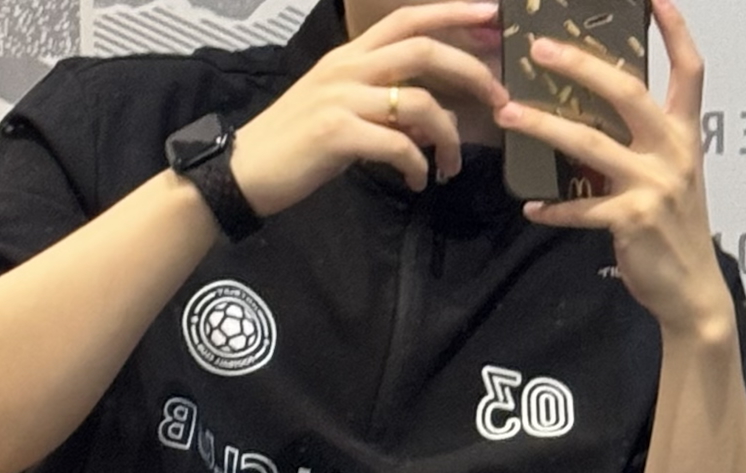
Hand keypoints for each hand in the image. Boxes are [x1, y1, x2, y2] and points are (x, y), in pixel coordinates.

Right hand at [231, 2, 509, 210]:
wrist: (246, 171)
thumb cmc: (296, 144)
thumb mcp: (342, 112)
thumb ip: (385, 107)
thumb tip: (430, 121)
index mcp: (350, 56)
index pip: (407, 19)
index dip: (452, 12)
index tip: (491, 15)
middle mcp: (348, 68)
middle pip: (423, 51)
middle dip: (470, 71)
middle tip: (499, 99)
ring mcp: (342, 99)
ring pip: (418, 103)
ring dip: (449, 137)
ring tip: (451, 166)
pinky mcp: (337, 135)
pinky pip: (398, 146)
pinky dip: (417, 166)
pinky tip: (417, 182)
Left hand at [494, 0, 731, 338]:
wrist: (692, 292)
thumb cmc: (675, 232)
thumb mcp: (672, 179)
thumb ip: (644, 146)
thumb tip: (593, 119)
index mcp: (685, 136)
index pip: (689, 70)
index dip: (675, 29)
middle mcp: (672, 152)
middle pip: (627, 91)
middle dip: (581, 65)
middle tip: (540, 48)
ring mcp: (653, 186)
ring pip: (590, 144)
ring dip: (544, 128)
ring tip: (509, 115)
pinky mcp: (631, 220)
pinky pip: (581, 208)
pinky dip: (554, 208)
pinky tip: (532, 207)